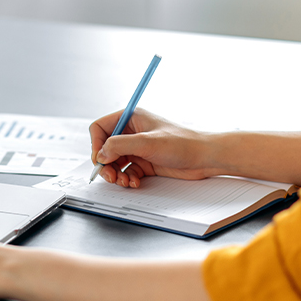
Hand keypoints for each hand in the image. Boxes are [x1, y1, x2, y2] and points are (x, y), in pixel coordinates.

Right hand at [90, 108, 223, 187]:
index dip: (96, 144)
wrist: (205, 157)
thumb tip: (101, 154)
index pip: (100, 128)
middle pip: (105, 148)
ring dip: (115, 174)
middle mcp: (132, 132)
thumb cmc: (183, 143)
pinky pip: (126, 171)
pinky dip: (127, 178)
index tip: (100, 159)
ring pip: (114, 162)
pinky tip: (135, 183)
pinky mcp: (144, 162)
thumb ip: (119, 145)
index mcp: (130, 118)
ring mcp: (138, 148)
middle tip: (110, 177)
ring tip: (123, 181)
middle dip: (105, 164)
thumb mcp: (147, 142)